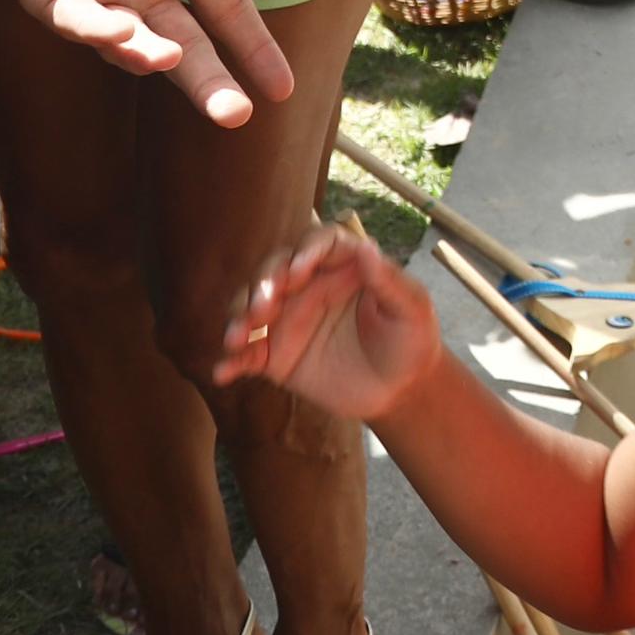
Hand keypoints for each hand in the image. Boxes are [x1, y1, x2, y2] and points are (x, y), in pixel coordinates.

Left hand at [0, 0, 301, 125]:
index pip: (230, 12)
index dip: (255, 50)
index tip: (283, 90)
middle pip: (188, 47)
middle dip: (211, 83)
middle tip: (236, 117)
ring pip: (132, 43)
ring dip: (149, 56)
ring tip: (167, 59)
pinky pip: (78, 21)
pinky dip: (95, 29)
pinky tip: (116, 30)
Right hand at [218, 220, 442, 420]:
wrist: (400, 389)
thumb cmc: (410, 340)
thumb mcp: (412, 310)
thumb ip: (389, 282)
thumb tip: (367, 248)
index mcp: (342, 266)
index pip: (317, 244)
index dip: (304, 252)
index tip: (297, 272)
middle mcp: (308, 286)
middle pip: (274, 271)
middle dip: (263, 284)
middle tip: (264, 308)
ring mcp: (287, 320)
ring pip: (251, 307)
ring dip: (239, 317)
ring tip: (236, 338)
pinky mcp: (275, 356)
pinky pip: (247, 355)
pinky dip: (232, 361)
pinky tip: (223, 371)